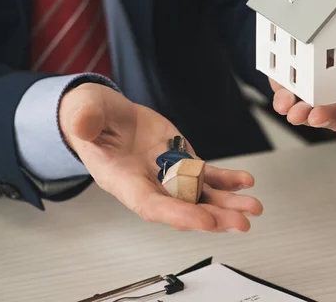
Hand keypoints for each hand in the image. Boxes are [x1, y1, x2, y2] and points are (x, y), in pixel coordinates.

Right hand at [59, 83, 262, 231]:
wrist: (107, 117)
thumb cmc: (92, 119)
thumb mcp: (85, 113)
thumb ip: (86, 120)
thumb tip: (83, 123)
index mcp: (123, 180)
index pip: (151, 205)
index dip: (178, 214)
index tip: (204, 220)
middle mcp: (149, 184)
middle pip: (183, 207)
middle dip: (213, 217)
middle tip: (241, 223)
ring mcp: (169, 175)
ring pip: (201, 196)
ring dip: (227, 204)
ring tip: (253, 208)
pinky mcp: (182, 162)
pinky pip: (207, 176)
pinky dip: (227, 180)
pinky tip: (246, 182)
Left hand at [271, 0, 335, 132]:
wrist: (334, 3)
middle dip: (330, 118)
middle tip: (316, 117)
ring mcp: (323, 88)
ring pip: (316, 109)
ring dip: (305, 114)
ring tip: (295, 113)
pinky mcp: (299, 81)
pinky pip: (293, 95)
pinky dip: (286, 100)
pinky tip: (283, 100)